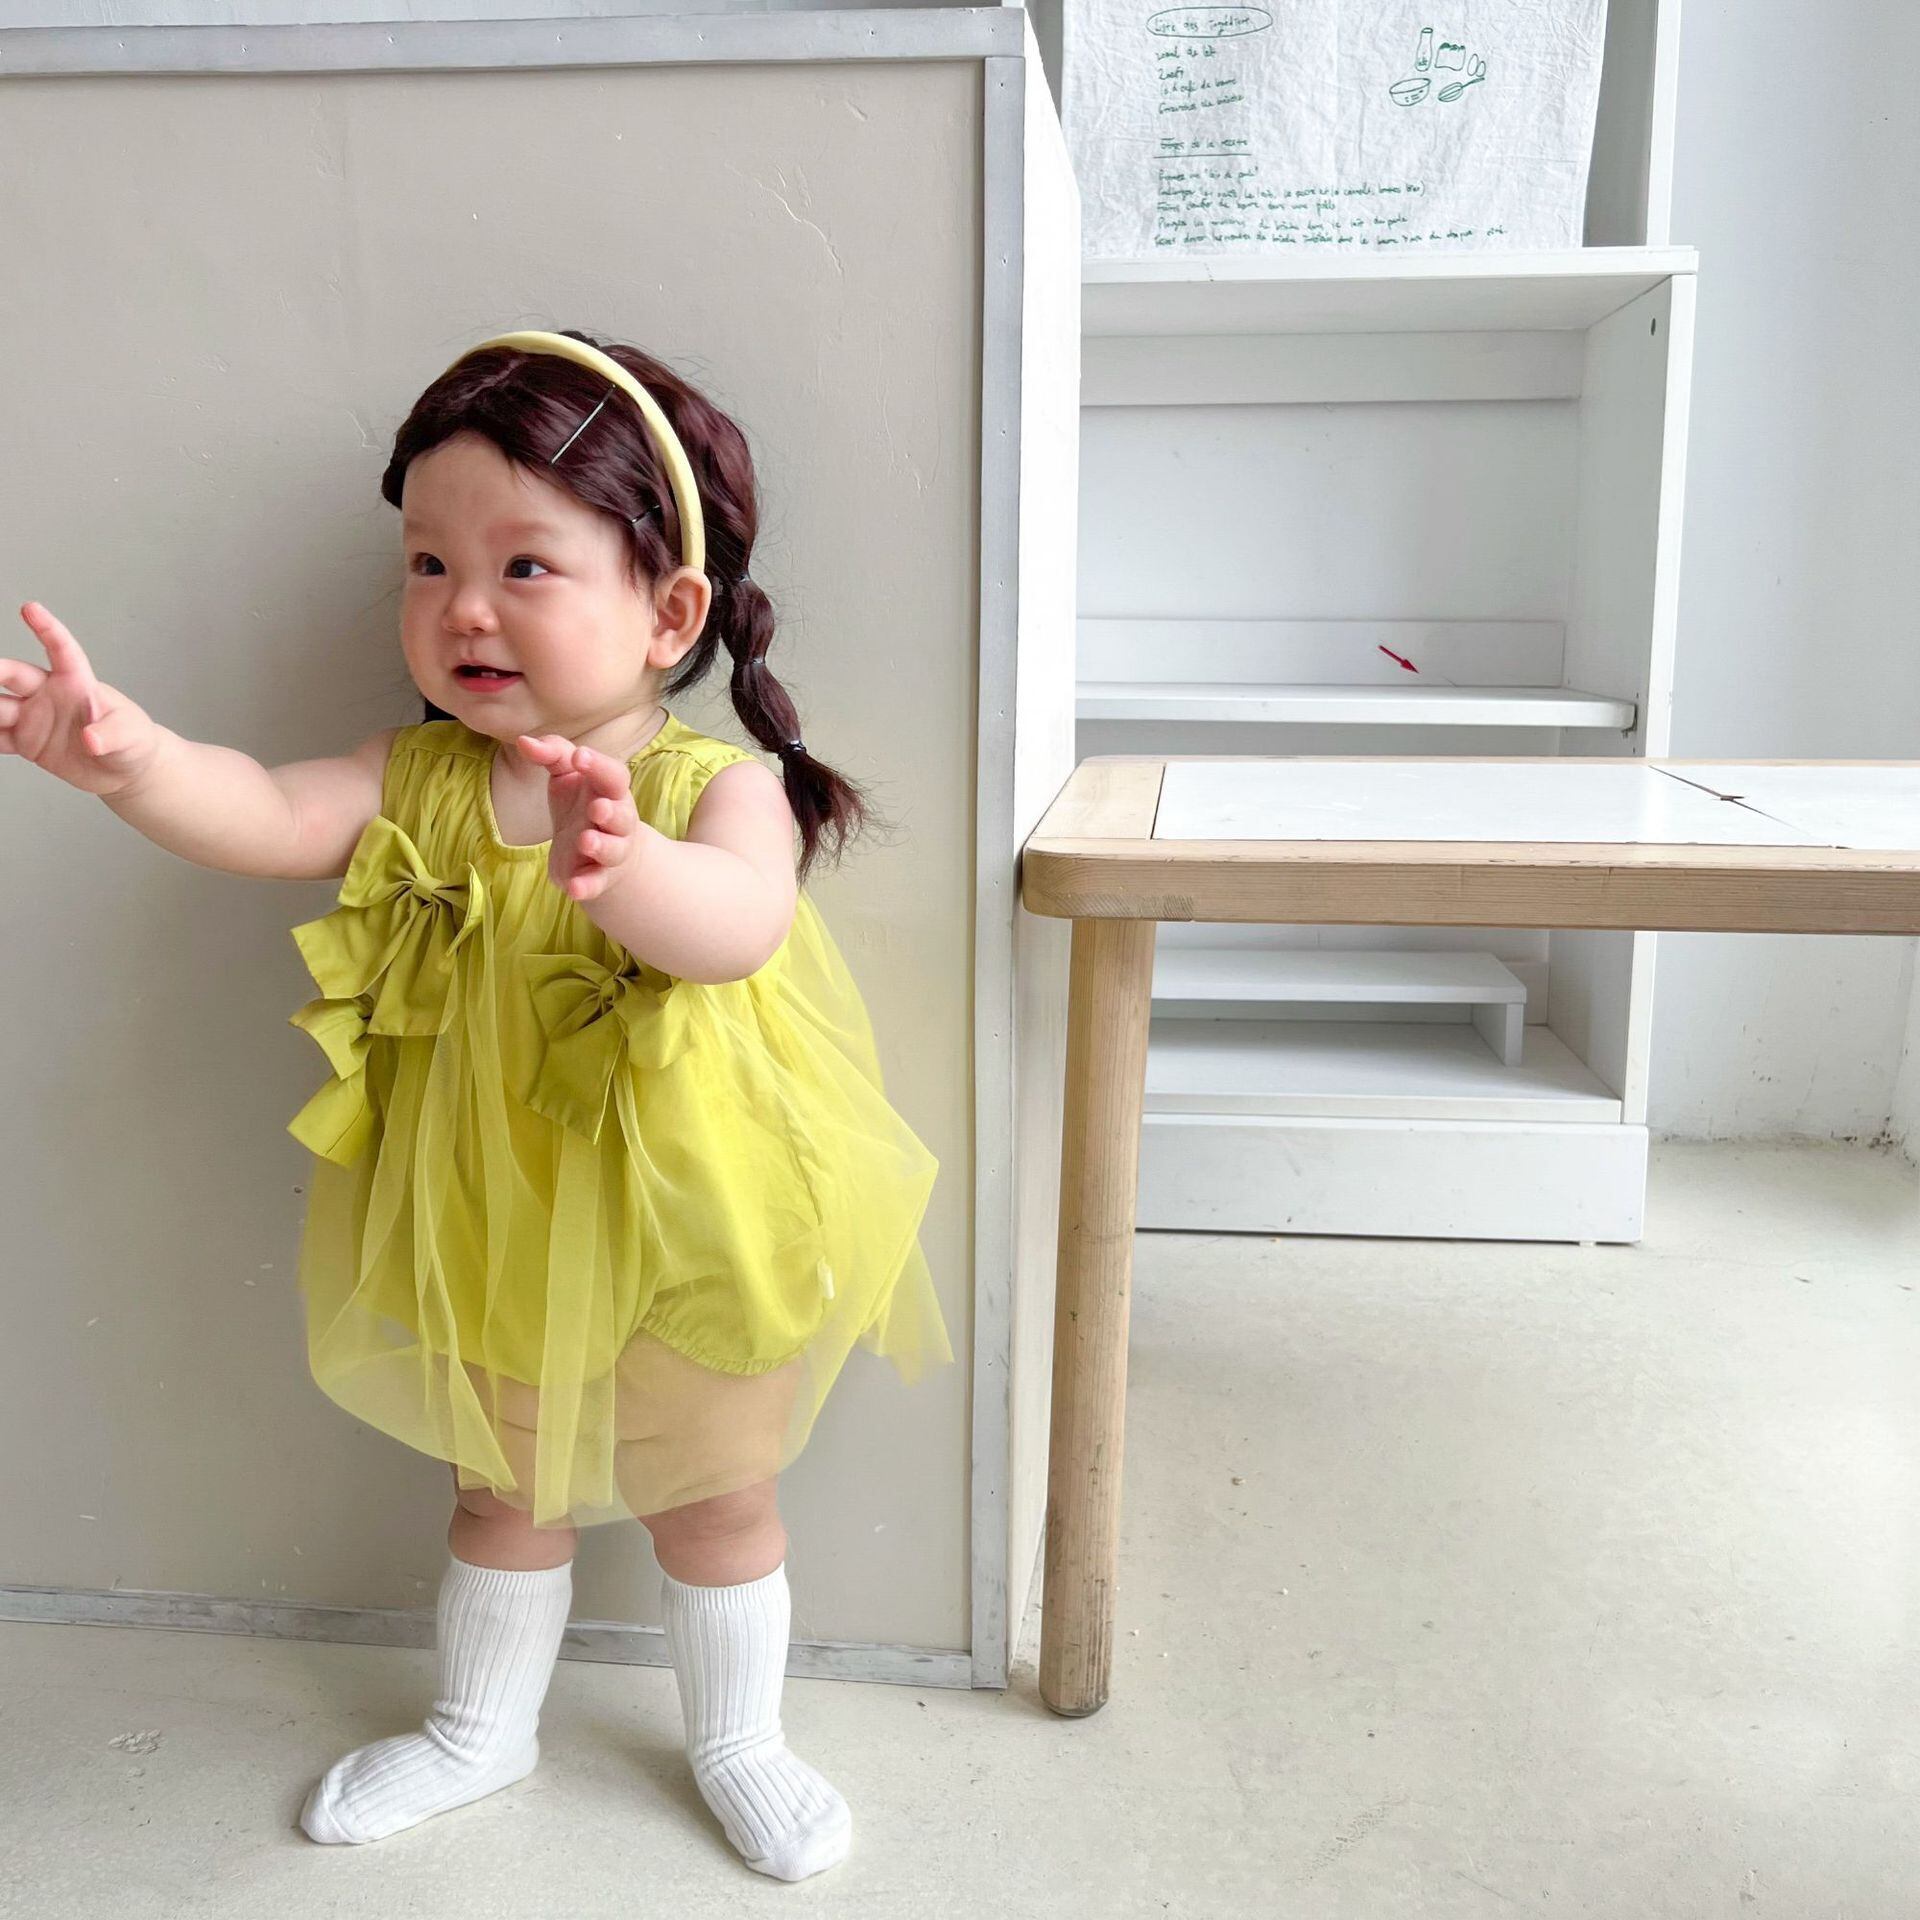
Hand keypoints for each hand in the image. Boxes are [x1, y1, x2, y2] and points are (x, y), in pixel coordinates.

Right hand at [2, 602, 162, 796]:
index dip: (47, 628)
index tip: (30, 608)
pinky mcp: (26, 742)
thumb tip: (92, 739)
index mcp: (77, 683)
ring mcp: (35, 718)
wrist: (126, 770)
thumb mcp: (130, 735)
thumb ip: (110, 734)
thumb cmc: (133, 741)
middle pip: (15, 675)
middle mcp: (49, 695)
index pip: (61, 650)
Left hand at [515, 732, 643, 902]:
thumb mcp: (565, 774)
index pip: (613, 775)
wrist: (596, 851)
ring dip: (602, 847)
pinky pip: (596, 883)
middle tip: (597, 807)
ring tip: (585, 841)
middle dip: (612, 812)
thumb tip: (524, 740)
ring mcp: (610, 851)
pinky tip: (573, 888)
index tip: (579, 756)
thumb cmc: (580, 803)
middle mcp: (617, 821)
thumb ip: (551, 753)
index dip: (599, 766)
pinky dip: (587, 886)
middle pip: (623, 815)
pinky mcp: (596, 877)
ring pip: (613, 850)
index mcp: (610, 791)